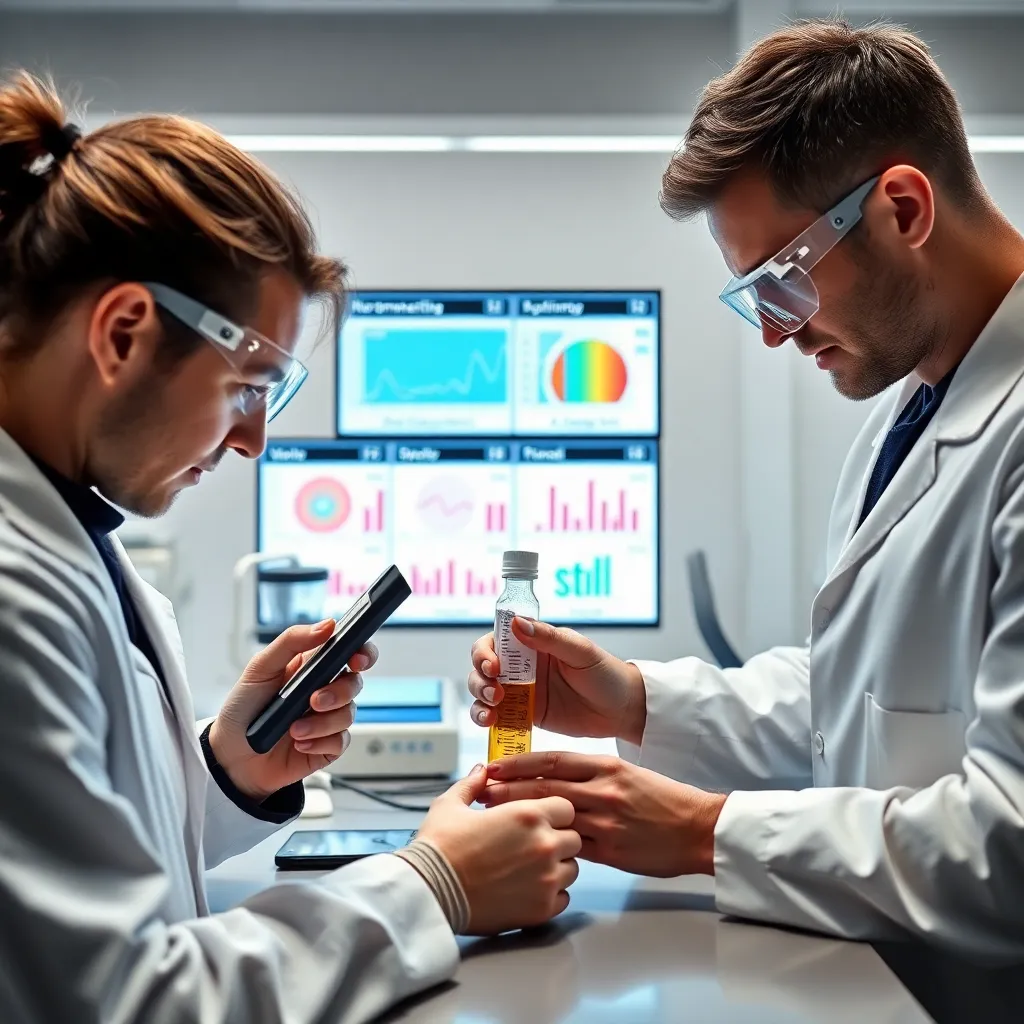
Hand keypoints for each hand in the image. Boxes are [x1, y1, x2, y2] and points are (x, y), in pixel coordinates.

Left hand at [209, 619, 377, 800]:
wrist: (230, 757)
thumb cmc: (242, 708)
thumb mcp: (260, 667)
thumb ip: (292, 641)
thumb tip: (328, 625)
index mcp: (312, 667)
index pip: (349, 652)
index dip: (363, 652)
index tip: (357, 659)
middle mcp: (324, 690)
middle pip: (355, 683)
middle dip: (339, 692)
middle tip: (314, 701)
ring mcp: (326, 719)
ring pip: (348, 714)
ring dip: (322, 723)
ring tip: (294, 729)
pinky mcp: (326, 746)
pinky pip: (340, 741)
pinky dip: (319, 743)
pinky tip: (299, 743)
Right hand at [417, 764, 581, 934]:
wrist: (429, 892)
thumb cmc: (439, 847)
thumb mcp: (451, 804)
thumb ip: (473, 784)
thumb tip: (482, 771)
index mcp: (528, 814)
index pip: (566, 808)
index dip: (552, 812)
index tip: (536, 820)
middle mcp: (544, 844)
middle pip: (573, 838)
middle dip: (557, 839)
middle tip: (531, 845)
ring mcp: (546, 879)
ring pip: (571, 868)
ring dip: (556, 867)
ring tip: (529, 869)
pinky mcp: (542, 909)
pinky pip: (563, 898)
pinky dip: (550, 895)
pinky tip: (527, 890)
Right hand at [468, 619, 645, 743]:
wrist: (622, 710)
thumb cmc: (606, 674)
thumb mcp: (580, 652)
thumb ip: (549, 638)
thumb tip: (517, 622)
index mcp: (532, 643)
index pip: (495, 641)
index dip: (485, 652)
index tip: (493, 665)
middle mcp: (521, 666)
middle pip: (482, 668)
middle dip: (479, 679)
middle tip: (496, 693)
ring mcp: (521, 691)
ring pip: (483, 693)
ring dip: (479, 700)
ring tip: (492, 712)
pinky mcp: (525, 715)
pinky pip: (497, 716)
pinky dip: (487, 719)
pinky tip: (493, 724)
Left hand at [481, 752, 726, 876]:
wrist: (698, 827)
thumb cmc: (663, 800)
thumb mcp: (627, 773)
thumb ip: (591, 775)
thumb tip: (554, 778)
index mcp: (605, 765)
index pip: (551, 760)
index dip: (518, 763)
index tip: (494, 765)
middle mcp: (602, 789)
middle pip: (543, 787)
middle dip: (508, 790)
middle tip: (481, 792)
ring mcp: (606, 820)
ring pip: (552, 817)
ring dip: (521, 818)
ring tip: (493, 820)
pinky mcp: (611, 849)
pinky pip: (572, 847)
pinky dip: (549, 846)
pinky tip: (530, 848)